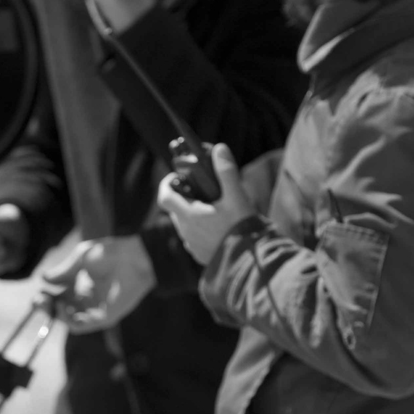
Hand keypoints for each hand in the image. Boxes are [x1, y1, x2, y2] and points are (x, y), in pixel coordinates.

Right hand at [41, 236, 154, 333]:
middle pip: (60, 311)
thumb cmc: (109, 253)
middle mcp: (85, 300)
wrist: (133, 257)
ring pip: (70, 321)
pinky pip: (84, 326)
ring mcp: (94, 310)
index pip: (57, 297)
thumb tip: (43, 279)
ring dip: (58, 315)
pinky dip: (71, 320)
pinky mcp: (105, 317)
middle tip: (38, 301)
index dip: (45, 298)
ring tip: (54, 302)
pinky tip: (65, 307)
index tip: (39, 292)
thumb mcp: (80, 259)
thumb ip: (63, 272)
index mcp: (78, 285)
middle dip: (46, 308)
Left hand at [157, 143, 254, 264]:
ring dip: (193, 213)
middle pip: (176, 208)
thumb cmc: (242, 229)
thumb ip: (226, 172)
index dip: (167, 184)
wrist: (249, 264)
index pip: (164, 196)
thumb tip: (219, 149)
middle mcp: (186, 231)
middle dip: (184, 197)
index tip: (176, 176)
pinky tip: (219, 227)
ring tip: (214, 207)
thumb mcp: (236, 198)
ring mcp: (192, 245)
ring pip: (185, 224)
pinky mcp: (200, 255)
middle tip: (201, 189)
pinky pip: (194, 238)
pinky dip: (201, 229)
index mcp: (189, 215)